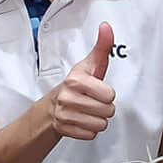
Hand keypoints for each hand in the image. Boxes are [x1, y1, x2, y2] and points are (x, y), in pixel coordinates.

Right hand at [45, 24, 118, 141]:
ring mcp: (64, 115)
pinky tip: (82, 120)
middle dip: (104, 108)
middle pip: (107, 111)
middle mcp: (68, 98)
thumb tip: (106, 27)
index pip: (110, 95)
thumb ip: (102, 47)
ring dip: (98, 120)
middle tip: (93, 101)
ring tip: (88, 111)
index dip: (107, 93)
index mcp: (76, 80)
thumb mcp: (90, 65)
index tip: (98, 89)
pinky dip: (89, 130)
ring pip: (100, 125)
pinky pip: (91, 135)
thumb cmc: (77, 84)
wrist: (53, 105)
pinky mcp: (64, 130)